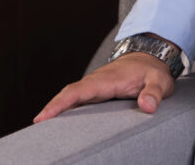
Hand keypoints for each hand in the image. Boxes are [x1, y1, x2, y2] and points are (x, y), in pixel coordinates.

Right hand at [33, 52, 174, 121]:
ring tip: (41, 136)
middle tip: (34, 133)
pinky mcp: (96, 94)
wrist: (151, 58)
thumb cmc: (153, 71)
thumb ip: (154, 92)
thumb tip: (147, 106)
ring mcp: (95, 88)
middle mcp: (96, 83)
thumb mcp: (160, 81)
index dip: (59, 104)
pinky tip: (59, 128)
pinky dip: (66, 112)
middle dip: (50, 111)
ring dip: (56, 113)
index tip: (42, 117)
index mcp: (107, 79)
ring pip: (71, 100)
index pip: (78, 91)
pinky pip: (78, 102)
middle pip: (68, 96)